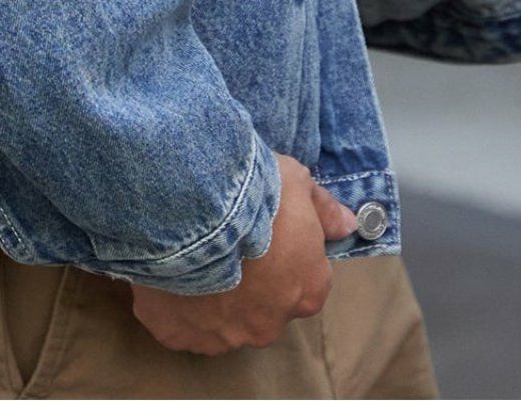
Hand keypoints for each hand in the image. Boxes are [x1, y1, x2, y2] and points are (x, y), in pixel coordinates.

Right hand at [129, 154, 356, 355]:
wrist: (190, 207)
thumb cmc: (255, 192)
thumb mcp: (296, 182)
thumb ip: (324, 210)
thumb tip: (348, 226)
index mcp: (307, 290)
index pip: (306, 279)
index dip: (287, 254)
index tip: (266, 232)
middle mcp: (272, 323)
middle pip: (266, 304)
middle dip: (253, 281)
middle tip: (229, 242)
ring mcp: (226, 336)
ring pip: (224, 319)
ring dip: (215, 296)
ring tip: (194, 256)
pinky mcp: (182, 337)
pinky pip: (184, 326)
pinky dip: (179, 307)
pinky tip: (171, 274)